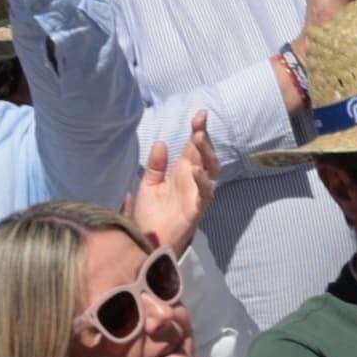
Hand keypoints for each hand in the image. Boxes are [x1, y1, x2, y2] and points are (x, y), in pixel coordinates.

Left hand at [130, 116, 222, 261]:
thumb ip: (156, 166)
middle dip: (204, 138)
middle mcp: (192, 181)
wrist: (146, 242)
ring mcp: (197, 195)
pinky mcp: (197, 210)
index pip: (193, 148)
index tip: (200, 114)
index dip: (198, 131)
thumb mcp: (148, 185)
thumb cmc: (149, 216)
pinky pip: (205, 194)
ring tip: (198, 138)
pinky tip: (196, 170)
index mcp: (182, 173)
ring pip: (211, 171)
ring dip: (206, 154)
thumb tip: (161, 143)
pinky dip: (202, 181)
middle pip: (205, 156)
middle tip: (200, 123)